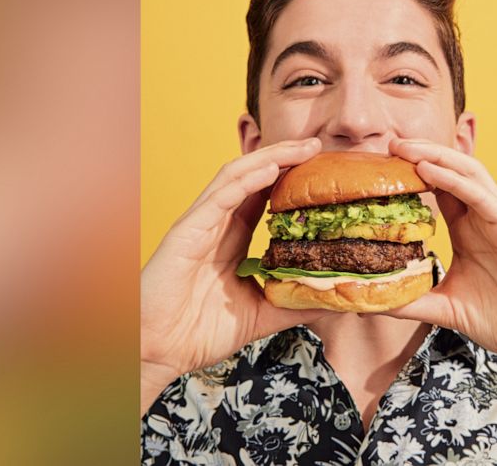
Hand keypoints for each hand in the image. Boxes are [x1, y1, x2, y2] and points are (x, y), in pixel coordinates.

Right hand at [140, 138, 331, 409]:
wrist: (160, 352)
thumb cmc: (200, 332)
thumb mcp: (262, 314)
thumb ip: (294, 302)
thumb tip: (336, 299)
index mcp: (234, 237)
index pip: (265, 194)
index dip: (292, 176)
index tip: (323, 168)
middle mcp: (218, 224)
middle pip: (254, 176)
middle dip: (286, 156)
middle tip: (318, 145)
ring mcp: (201, 224)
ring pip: (237, 176)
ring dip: (271, 158)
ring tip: (302, 148)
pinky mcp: (186, 232)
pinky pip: (218, 198)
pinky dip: (246, 181)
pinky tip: (270, 170)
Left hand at [383, 138, 496, 365]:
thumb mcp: (446, 307)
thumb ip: (412, 301)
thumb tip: (373, 303)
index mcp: (468, 230)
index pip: (436, 190)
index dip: (410, 175)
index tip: (379, 169)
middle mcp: (482, 217)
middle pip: (449, 171)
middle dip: (419, 154)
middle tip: (388, 144)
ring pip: (466, 171)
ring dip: (434, 155)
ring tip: (403, 147)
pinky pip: (480, 194)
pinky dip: (452, 179)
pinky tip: (427, 169)